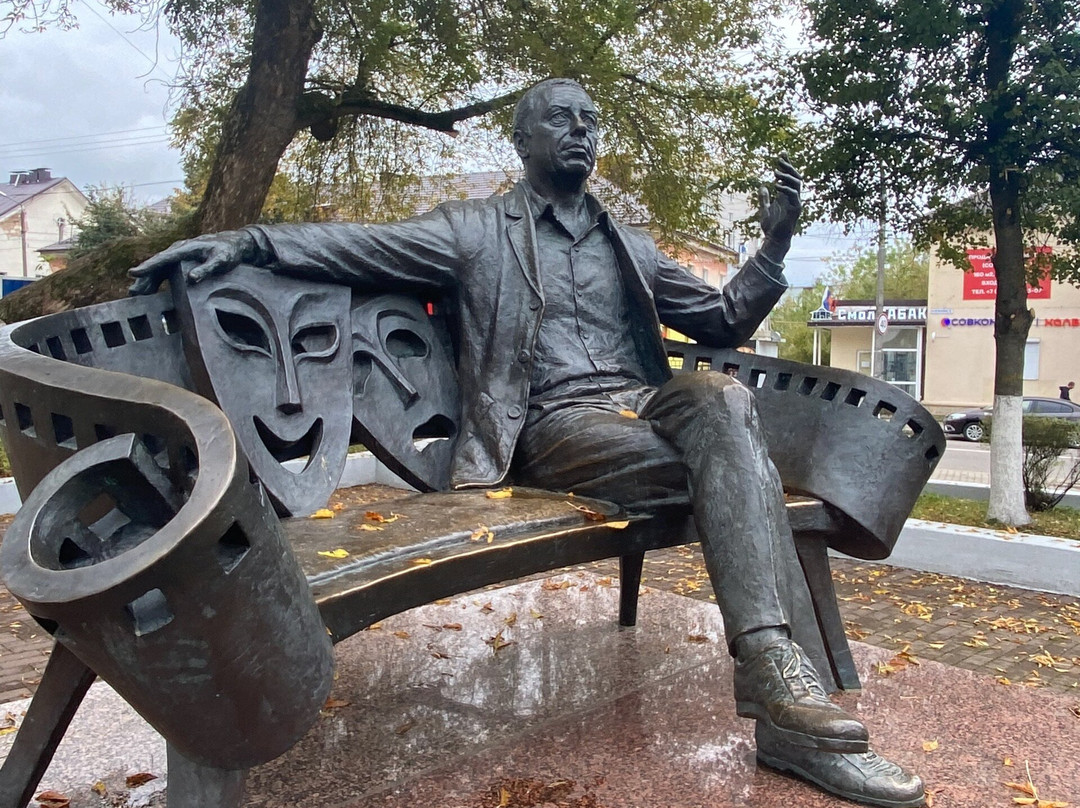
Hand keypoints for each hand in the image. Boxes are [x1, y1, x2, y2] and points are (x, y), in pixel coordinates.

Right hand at [129, 230, 259, 294]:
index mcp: (186, 248)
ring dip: (147, 280)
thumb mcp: (222, 260)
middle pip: (157, 265)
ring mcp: (178, 255)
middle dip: (144, 278)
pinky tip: (148, 292)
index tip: (134, 273)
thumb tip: (191, 279)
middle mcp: (178, 250)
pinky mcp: (180, 262)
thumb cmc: (228, 251)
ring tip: (135, 294)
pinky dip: (155, 280)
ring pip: (159, 268)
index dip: (149, 267)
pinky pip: (164, 271)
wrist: (234, 244)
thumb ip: (207, 269)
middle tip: (133, 292)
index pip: (164, 259)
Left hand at [757, 155, 801, 253]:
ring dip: (787, 176)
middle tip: (779, 159)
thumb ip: (764, 198)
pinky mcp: (795, 210)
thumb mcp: (764, 209)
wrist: (774, 240)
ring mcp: (796, 203)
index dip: (787, 165)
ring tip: (775, 172)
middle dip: (788, 167)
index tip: (782, 153)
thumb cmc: (770, 227)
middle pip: (795, 177)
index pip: (789, 176)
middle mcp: (793, 198)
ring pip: (797, 184)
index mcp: (786, 196)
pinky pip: (793, 196)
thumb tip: (762, 186)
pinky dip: (786, 189)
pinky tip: (776, 185)